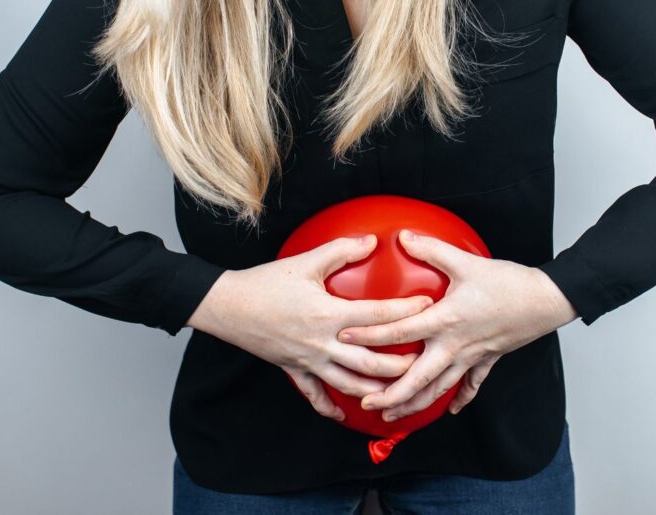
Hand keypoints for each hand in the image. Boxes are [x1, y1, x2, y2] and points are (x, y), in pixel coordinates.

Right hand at [187, 234, 433, 421]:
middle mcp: (322, 343)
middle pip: (370, 361)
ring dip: (374, 389)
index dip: (406, 311)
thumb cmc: (264, 283)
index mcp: (328, 314)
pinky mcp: (293, 369)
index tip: (428, 307)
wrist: (226, 307)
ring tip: (397, 390)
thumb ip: (341, 250)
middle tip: (424, 360)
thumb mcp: (305, 262)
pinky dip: (329, 407)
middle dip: (400, 365)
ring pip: (348, 384)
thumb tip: (372, 240)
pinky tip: (344, 415)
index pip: (377, 316)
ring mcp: (308, 360)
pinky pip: (314, 394)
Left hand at [337, 229, 578, 421]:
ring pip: (439, 389)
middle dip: (390, 394)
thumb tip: (404, 236)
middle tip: (366, 402)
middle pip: (417, 379)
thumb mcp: (466, 262)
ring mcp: (471, 356)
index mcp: (445, 320)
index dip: (370, 334)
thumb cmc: (509, 282)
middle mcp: (454, 345)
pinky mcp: (488, 359)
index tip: (346, 336)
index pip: (400, 331)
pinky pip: (471, 385)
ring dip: (415, 404)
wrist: (547, 300)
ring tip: (393, 414)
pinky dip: (460, 398)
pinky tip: (450, 410)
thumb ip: (431, 250)